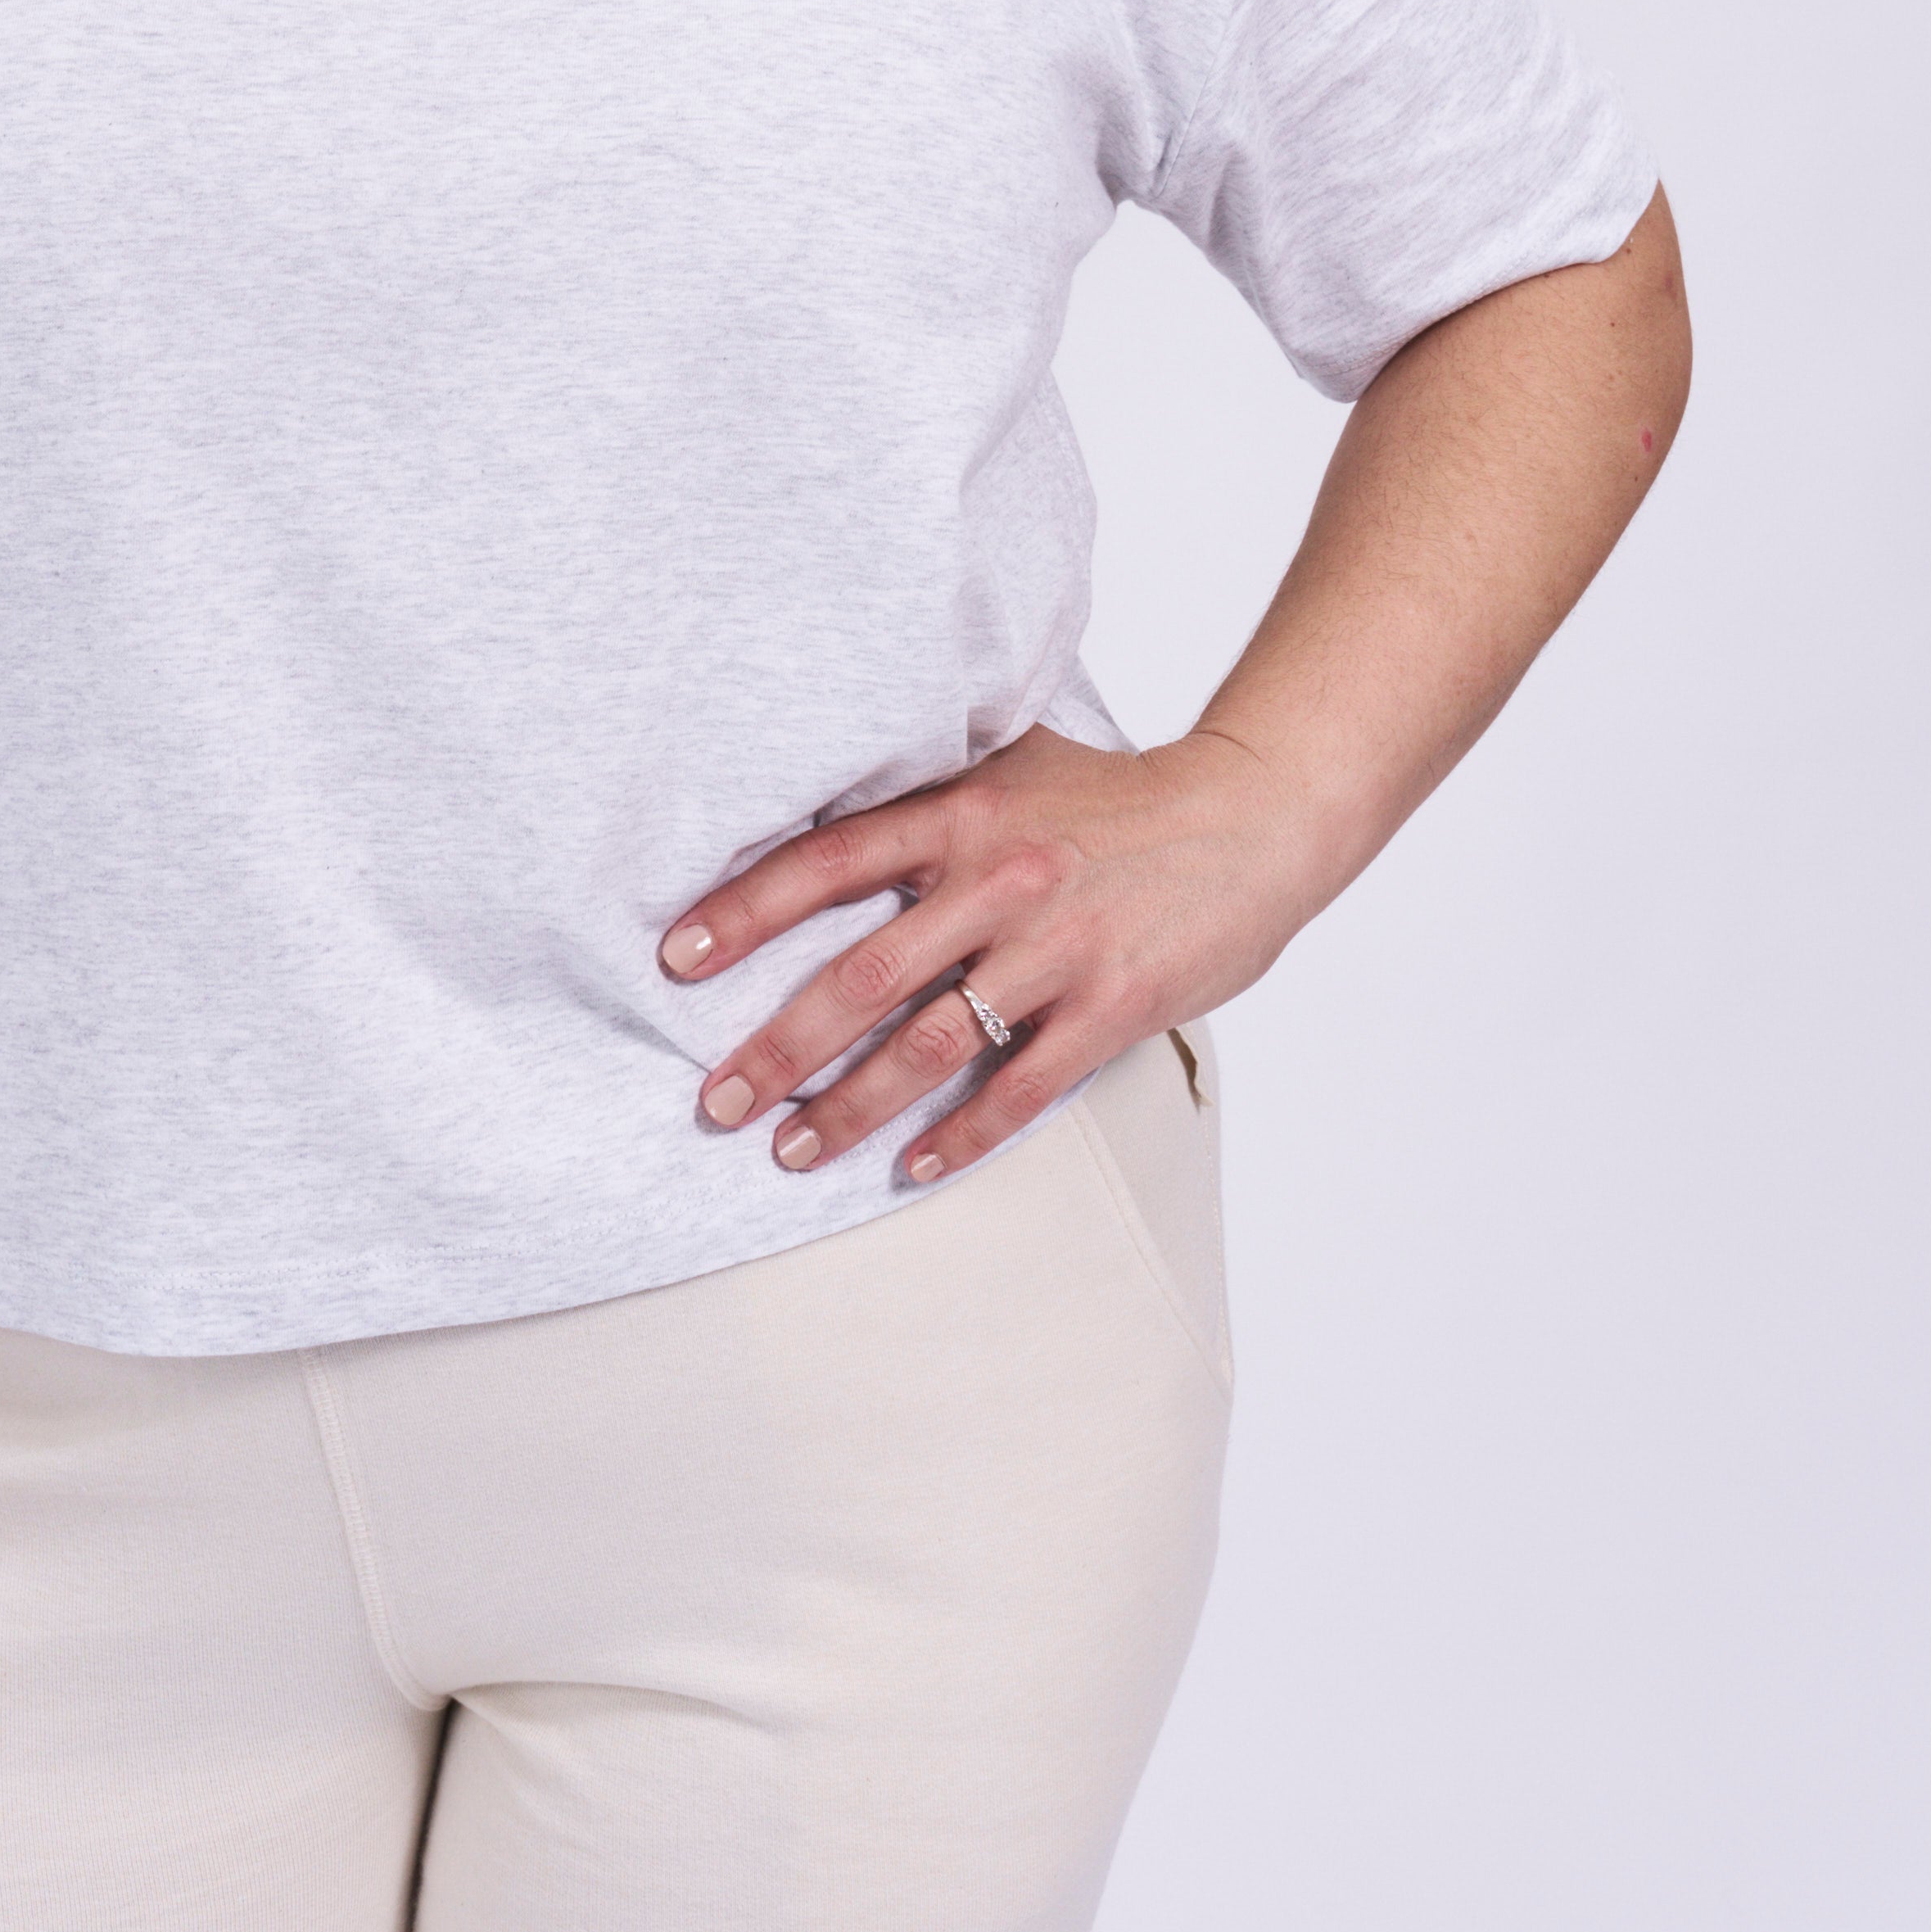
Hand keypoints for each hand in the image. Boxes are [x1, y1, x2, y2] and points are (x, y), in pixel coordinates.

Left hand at [657, 723, 1326, 1184]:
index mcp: (964, 813)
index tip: (676, 959)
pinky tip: (912, 1167)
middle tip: (715, 1100)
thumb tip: (811, 804)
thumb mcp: (1014, 764)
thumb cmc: (1117, 798)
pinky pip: (1021, 1085)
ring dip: (852, 1105)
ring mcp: (1058, 947)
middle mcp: (1001, 879)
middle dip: (779, 1047)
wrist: (1254, 818)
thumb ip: (926, 792)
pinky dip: (962, 1134)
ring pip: (931, 1043)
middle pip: (863, 974)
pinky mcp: (1113, 1005)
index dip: (746, 909)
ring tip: (792, 1151)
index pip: (829, 860)